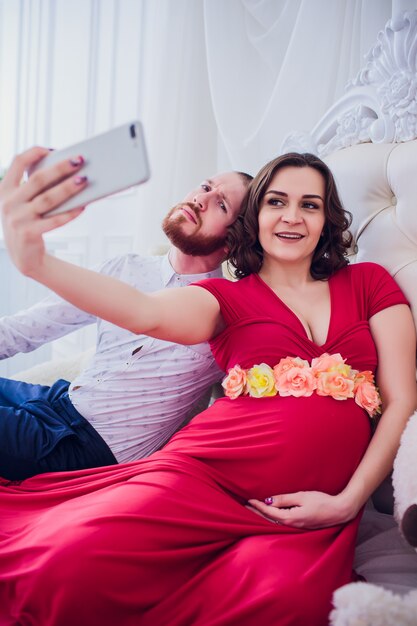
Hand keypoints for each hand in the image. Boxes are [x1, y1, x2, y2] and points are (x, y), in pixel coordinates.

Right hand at [0, 147, 86, 276]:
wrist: (23, 257)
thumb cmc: (27, 223)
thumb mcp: (21, 204)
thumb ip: (32, 188)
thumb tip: (65, 170)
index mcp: (4, 190)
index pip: (17, 163)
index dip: (35, 153)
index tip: (52, 149)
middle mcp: (9, 203)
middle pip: (39, 179)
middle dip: (61, 168)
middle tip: (79, 160)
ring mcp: (18, 219)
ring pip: (49, 199)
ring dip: (69, 188)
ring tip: (85, 180)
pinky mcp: (29, 233)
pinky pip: (55, 220)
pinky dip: (70, 212)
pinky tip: (83, 205)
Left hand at [247, 491, 356, 529]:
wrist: (340, 511)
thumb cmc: (323, 502)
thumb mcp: (302, 496)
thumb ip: (285, 499)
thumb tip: (269, 500)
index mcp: (292, 518)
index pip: (270, 513)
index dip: (258, 507)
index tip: (249, 501)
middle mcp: (293, 526)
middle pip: (270, 521)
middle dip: (257, 514)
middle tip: (245, 507)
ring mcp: (297, 528)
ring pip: (276, 523)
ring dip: (264, 517)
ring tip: (254, 511)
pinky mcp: (301, 526)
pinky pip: (283, 524)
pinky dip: (273, 519)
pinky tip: (270, 515)